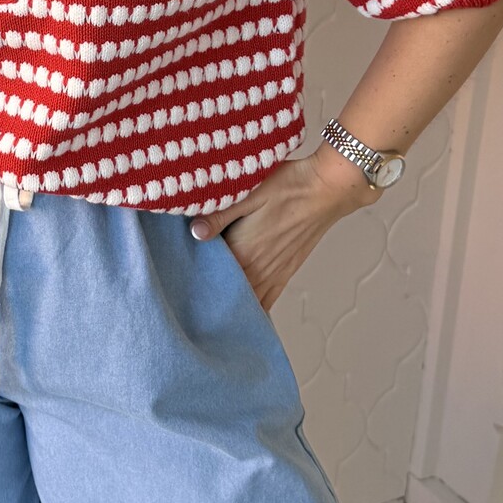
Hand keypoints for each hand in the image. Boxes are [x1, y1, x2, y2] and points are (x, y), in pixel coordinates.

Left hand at [189, 142, 381, 313]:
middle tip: (185, 303)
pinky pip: (267, 299)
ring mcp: (274, 272)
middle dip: (206, 295)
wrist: (327, 189)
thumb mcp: (250, 192)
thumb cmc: (289, 185)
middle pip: (226, 291)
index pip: (209, 272)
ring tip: (210, 315)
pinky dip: (255, 309)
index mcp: (243, 249)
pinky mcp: (287, 271)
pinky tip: (246, 317)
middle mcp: (258, 268)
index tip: (174, 282)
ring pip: (246, 299)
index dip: (190, 276)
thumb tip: (194, 233)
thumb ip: (220, 214)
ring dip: (229, 305)